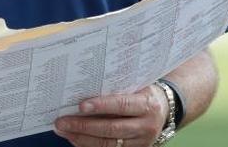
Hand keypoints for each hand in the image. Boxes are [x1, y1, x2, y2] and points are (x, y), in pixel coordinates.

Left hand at [53, 85, 167, 146]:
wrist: (164, 109)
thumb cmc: (144, 92)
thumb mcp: (138, 86)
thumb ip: (117, 88)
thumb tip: (84, 88)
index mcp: (148, 105)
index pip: (122, 105)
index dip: (101, 106)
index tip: (80, 106)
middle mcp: (146, 126)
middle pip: (111, 129)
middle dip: (84, 125)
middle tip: (62, 121)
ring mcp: (141, 142)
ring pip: (107, 144)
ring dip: (82, 138)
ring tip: (64, 130)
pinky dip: (88, 145)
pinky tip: (75, 138)